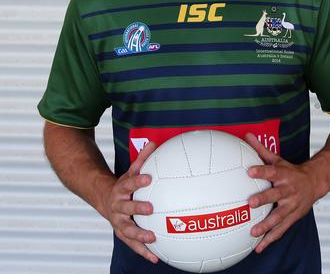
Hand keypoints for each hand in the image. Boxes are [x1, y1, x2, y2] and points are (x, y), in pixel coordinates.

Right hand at [101, 141, 158, 263]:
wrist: (102, 198)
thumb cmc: (123, 184)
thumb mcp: (131, 170)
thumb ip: (143, 158)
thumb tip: (154, 142)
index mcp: (120, 189)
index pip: (129, 183)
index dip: (138, 180)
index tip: (149, 178)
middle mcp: (117, 206)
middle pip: (126, 207)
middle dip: (137, 208)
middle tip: (150, 209)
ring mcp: (118, 221)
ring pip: (127, 230)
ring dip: (139, 235)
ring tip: (152, 239)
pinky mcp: (122, 233)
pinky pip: (132, 244)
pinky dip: (143, 251)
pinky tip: (156, 258)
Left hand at [244, 133, 317, 252]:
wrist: (316, 183)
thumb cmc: (292, 172)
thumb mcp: (278, 160)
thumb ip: (261, 150)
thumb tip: (247, 135)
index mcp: (284, 175)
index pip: (272, 172)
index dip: (261, 172)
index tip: (249, 171)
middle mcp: (289, 190)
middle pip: (276, 194)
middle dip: (264, 199)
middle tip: (251, 203)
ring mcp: (292, 205)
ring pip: (279, 216)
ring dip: (266, 224)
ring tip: (253, 231)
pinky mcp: (293, 217)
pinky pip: (281, 230)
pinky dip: (270, 239)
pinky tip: (259, 247)